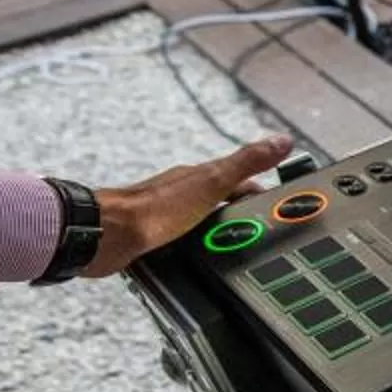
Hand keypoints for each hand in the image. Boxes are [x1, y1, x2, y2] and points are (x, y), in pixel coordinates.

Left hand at [83, 134, 293, 275]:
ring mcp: (168, 212)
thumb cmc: (156, 210)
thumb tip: (281, 140)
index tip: (279, 200)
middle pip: (221, 196)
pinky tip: (201, 250)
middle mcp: (183, 191)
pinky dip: (200, 240)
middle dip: (243, 209)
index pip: (240, 177)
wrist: (110, 235)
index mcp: (199, 176)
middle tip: (261, 225)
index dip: (261, 188)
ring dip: (221, 225)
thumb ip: (247, 162)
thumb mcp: (212, 183)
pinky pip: (186, 235)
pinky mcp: (155, 234)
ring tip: (237, 241)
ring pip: (203, 216)